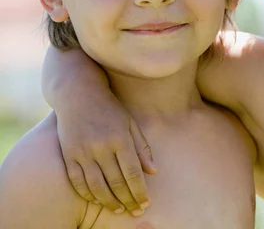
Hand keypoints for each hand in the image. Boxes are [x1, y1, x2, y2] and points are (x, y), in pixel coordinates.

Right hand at [55, 94, 156, 215]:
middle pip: (116, 182)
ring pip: (97, 186)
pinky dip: (87, 194)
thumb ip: (142, 148)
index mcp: (120, 138)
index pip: (132, 173)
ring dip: (108, 202)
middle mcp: (101, 147)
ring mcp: (82, 152)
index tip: (145, 203)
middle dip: (127, 200)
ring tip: (119, 209)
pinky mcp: (68, 155)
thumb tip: (153, 172)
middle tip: (135, 210)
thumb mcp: (130, 123)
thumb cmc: (110, 109)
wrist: (78, 94)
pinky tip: (97, 200)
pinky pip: (77, 181)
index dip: (139, 191)